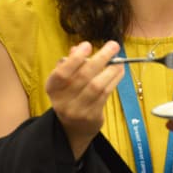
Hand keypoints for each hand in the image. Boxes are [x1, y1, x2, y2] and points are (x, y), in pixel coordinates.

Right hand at [45, 40, 123, 158]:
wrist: (73, 128)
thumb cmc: (70, 95)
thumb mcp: (65, 81)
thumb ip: (70, 64)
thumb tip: (78, 48)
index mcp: (52, 88)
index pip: (61, 73)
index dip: (75, 59)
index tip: (88, 45)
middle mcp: (62, 100)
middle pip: (83, 76)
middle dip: (100, 58)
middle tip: (113, 45)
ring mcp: (77, 110)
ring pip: (97, 86)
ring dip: (111, 70)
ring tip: (120, 59)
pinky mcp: (92, 116)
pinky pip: (105, 94)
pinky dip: (114, 79)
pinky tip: (119, 70)